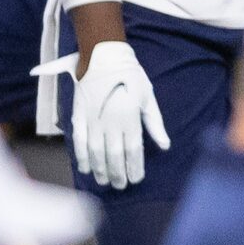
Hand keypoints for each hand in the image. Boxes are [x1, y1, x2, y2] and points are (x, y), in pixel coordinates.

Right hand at [71, 39, 168, 189]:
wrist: (104, 58)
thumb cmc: (131, 77)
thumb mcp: (148, 98)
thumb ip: (155, 124)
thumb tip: (165, 146)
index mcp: (130, 117)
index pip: (133, 150)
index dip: (134, 167)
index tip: (136, 180)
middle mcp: (111, 121)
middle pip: (114, 155)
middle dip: (117, 173)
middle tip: (120, 186)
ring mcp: (93, 120)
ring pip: (95, 151)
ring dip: (100, 169)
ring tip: (104, 181)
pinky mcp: (79, 116)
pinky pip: (79, 141)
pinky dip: (81, 156)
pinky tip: (86, 168)